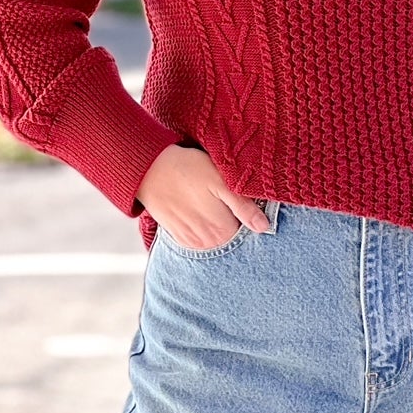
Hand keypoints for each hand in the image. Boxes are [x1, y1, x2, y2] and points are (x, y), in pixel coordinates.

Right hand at [137, 144, 271, 249]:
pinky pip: (200, 241)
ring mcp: (193, 243)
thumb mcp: (221, 182)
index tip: (248, 204)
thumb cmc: (187, 169)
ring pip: (217, 241)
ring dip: (220, 227)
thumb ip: (243, 207)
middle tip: (227, 201)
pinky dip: (205, 230)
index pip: (248, 235)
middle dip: (236, 224)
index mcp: (223, 231)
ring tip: (212, 205)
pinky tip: (201, 212)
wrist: (148, 169)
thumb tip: (264, 227)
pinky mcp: (179, 238)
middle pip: (233, 239)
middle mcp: (209, 243)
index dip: (251, 218)